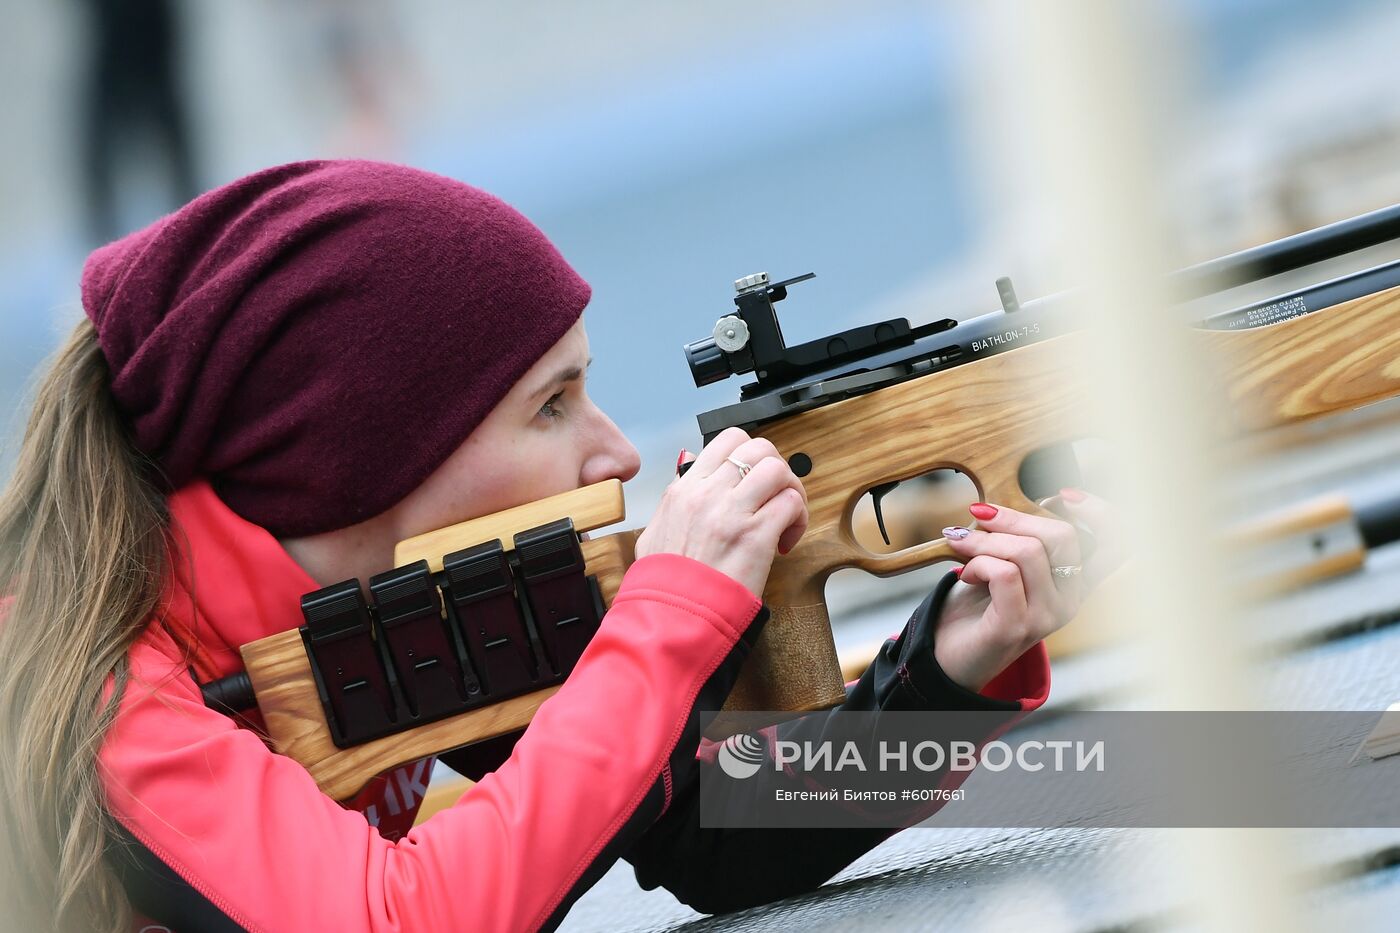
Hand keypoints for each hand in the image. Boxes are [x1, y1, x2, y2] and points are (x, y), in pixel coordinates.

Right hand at [634, 427, 808, 597]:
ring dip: (791, 491)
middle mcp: (708, 493)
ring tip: (785, 518)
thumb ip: (674, 494)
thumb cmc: (664, 583)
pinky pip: (791, 503)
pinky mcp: (756, 535)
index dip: (750, 454)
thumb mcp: (655, 530)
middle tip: (776, 496)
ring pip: (778, 469)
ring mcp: (733, 512)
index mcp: (685, 489)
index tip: (754, 479)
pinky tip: (785, 540)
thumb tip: (687, 462)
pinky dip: (797, 519)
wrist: (674, 615)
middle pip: (759, 448)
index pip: (727, 441)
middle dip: (776, 469)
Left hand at [933, 490, 1122, 691]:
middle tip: (977, 516)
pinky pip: (1004, 573)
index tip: (1064, 496)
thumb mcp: (1004, 563)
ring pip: (1028, 550)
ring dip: (985, 540)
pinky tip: (965, 574)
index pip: (1117, 545)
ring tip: (962, 546)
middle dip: (1013, 517)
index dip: (1101, 513)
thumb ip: (1017, 537)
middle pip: (1062, 535)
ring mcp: (1048, 616)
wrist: (951, 656)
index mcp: (1074, 582)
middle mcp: (1071, 601)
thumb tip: (999, 507)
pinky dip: (978, 562)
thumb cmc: (978, 605)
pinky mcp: (1018, 626)